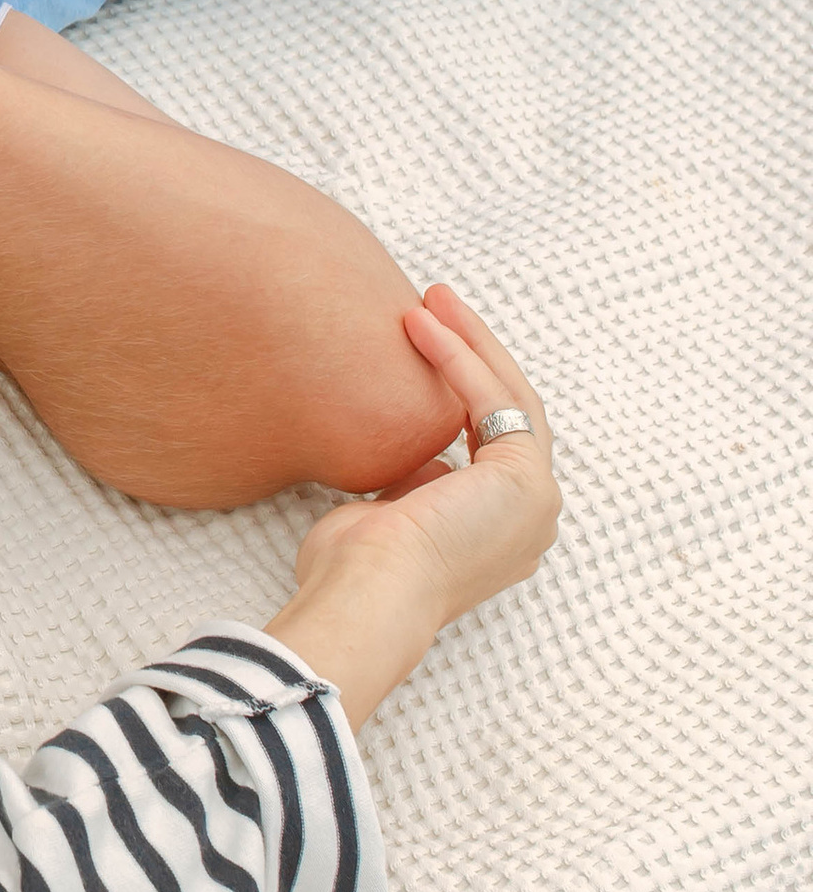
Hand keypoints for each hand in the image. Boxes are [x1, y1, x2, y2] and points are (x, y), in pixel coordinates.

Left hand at [267, 288, 557, 725]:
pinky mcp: (527, 479)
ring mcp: (536, 502)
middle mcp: (529, 520)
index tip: (423, 345)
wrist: (366, 594)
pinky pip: (493, 400)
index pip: (491, 442)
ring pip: (511, 397)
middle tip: (436, 304)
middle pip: (510, 411)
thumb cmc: (354, 568)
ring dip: (470, 342)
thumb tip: (409, 458)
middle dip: (474, 352)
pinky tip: (421, 325)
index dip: (463, 388)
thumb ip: (409, 485)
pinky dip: (459, 357)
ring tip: (431, 298)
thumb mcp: (387, 515)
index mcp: (499, 533)